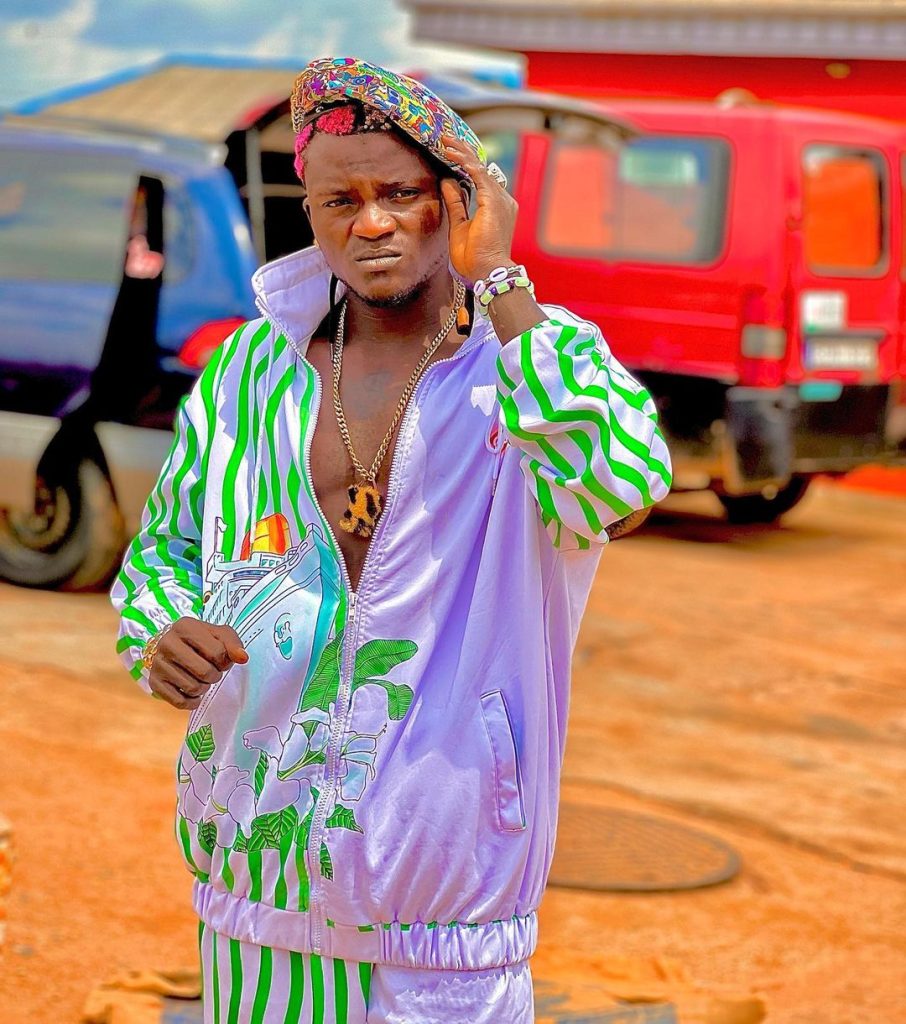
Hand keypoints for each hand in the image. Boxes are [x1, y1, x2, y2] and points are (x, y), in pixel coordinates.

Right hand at [148, 617, 247, 709]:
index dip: (225, 660)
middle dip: (215, 675)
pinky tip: (192, 693)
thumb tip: (243, 658)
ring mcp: (158, 664)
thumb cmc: (201, 640)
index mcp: (185, 627)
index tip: (220, 659)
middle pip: (204, 673)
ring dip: (204, 688)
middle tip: (212, 671)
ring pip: (193, 688)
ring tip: (200, 678)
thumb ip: (234, 644)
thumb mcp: (219, 635)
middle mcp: (167, 643)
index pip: (217, 652)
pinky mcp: (154, 682)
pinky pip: (180, 702)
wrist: (173, 646)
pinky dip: (192, 702)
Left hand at [440, 136, 517, 284]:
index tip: (449, 154)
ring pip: (479, 167)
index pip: (481, 179)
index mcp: (497, 207)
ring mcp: (501, 199)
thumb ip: (456, 203)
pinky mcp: (494, 201)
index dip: (465, 164)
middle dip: (463, 152)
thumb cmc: (475, 257)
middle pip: (481, 168)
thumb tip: (448, 181)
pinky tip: (452, 154)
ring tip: (445, 141)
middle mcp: (503, 200)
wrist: (487, 272)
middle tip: (445, 139)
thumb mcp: (460, 225)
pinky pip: (479, 174)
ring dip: (461, 153)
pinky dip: (465, 163)